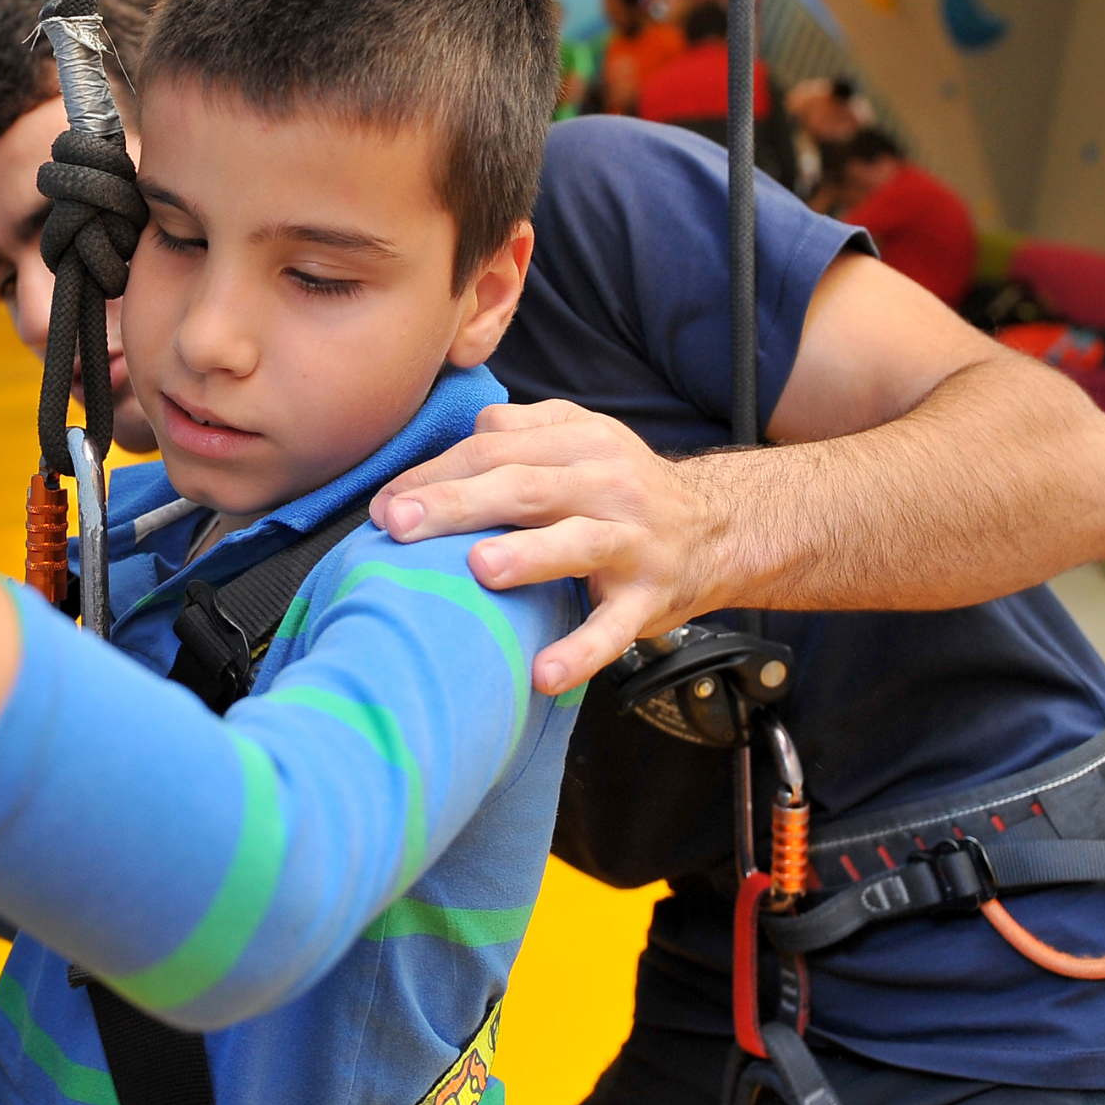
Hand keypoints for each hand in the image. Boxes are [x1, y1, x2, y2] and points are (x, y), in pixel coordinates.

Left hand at [370, 400, 733, 694]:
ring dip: (528, 556)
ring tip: (479, 568)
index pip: (496, 449)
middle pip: (524, 487)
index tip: (385, 504)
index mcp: (579, 442)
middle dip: (457, 503)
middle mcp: (606, 484)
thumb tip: (454, 441)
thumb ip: (520, 431)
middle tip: (400, 523)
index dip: (437, 473)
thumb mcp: (582, 439)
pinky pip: (614, 628)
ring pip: (577, 542)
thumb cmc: (622, 489)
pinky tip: (544, 673)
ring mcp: (632, 542)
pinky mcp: (650, 598)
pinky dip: (582, 651)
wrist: (718, 529)